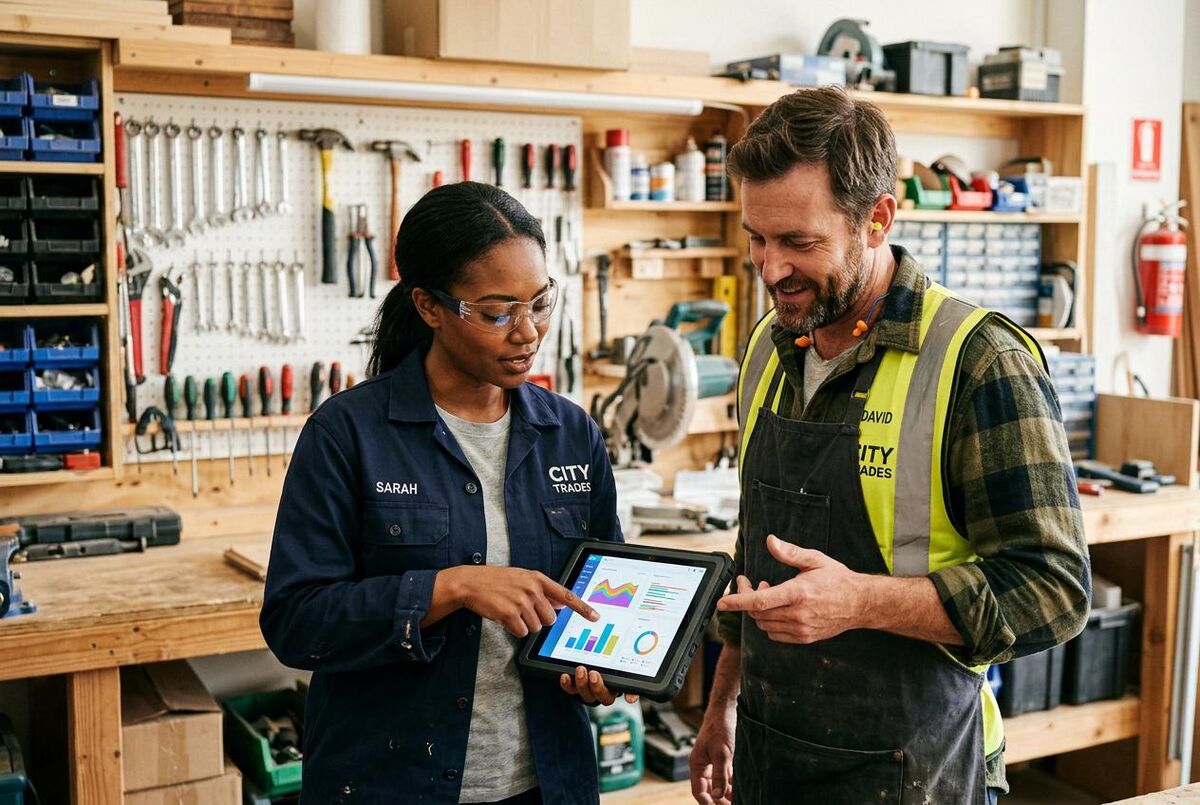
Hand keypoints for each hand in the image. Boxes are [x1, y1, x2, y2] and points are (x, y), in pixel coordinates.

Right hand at [443, 566, 598, 637]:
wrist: (471, 582)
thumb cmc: (497, 581)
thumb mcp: (523, 578)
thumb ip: (542, 590)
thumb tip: (560, 605)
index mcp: (538, 578)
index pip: (566, 595)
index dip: (582, 608)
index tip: (595, 617)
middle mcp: (532, 589)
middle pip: (550, 618)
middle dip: (539, 619)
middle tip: (524, 611)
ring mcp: (521, 601)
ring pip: (536, 627)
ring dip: (525, 624)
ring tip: (511, 610)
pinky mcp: (509, 613)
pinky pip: (522, 632)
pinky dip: (514, 629)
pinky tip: (505, 617)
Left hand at [559, 665, 638, 705]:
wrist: (588, 652)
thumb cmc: (609, 660)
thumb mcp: (621, 663)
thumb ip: (630, 675)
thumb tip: (632, 698)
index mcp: (618, 686)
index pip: (628, 694)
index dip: (630, 696)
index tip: (630, 698)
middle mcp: (603, 691)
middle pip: (602, 697)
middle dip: (597, 687)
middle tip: (594, 674)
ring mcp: (588, 690)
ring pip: (586, 694)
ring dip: (582, 684)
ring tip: (580, 670)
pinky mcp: (575, 687)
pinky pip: (571, 690)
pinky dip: (567, 685)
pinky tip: (565, 676)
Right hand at [690, 699, 735, 804]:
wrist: (727, 709)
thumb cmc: (720, 727)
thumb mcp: (721, 753)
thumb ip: (719, 775)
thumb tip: (717, 795)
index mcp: (697, 764)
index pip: (698, 791)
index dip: (707, 803)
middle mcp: (704, 766)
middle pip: (709, 791)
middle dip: (719, 801)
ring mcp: (714, 763)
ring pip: (719, 785)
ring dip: (728, 794)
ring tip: (740, 801)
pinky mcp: (724, 760)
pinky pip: (727, 778)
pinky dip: (733, 785)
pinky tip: (743, 791)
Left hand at [715, 535, 869, 643]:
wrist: (860, 603)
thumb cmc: (838, 579)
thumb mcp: (815, 560)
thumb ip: (790, 552)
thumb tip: (770, 541)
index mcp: (798, 594)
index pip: (759, 601)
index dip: (737, 601)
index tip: (721, 602)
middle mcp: (797, 614)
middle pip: (757, 613)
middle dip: (747, 598)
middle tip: (750, 582)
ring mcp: (801, 629)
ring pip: (764, 624)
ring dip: (758, 610)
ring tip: (768, 592)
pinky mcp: (804, 638)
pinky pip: (775, 634)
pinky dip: (769, 621)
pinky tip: (777, 608)